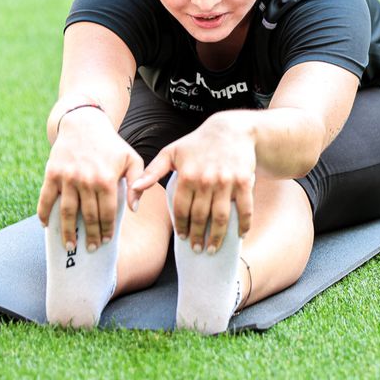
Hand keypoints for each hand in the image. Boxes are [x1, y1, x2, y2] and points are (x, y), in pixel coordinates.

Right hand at [37, 106, 143, 251]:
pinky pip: (46, 198)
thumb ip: (138, 182)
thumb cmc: (111, 144)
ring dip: (68, 232)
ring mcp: (67, 177)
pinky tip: (46, 226)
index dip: (107, 229)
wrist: (84, 123)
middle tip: (92, 248)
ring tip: (71, 246)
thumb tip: (134, 208)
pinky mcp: (52, 173)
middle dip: (91, 236)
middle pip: (88, 216)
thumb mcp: (132, 159)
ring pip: (67, 212)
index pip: (107, 212)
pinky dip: (44, 214)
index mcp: (106, 179)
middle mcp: (86, 180)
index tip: (107, 241)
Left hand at [131, 113, 254, 253]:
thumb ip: (151, 172)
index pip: (181, 209)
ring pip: (221, 217)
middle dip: (197, 237)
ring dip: (217, 237)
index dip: (181, 226)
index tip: (182, 237)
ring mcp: (227, 182)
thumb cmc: (197, 143)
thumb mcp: (171, 153)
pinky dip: (244, 224)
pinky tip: (240, 235)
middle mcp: (206, 180)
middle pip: (200, 217)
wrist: (232, 130)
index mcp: (187, 175)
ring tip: (213, 248)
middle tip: (197, 249)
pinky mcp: (244, 182)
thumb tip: (134, 189)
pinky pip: (245, 209)